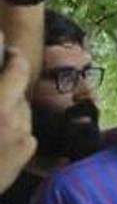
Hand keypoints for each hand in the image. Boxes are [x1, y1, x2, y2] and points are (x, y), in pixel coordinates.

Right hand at [0, 41, 35, 191]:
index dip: (15, 58)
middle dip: (8, 90)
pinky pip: (25, 130)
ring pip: (22, 112)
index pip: (17, 70)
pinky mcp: (27, 151)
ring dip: (11, 110)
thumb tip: (2, 55)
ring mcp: (22, 134)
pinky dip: (14, 129)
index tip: (11, 53)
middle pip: (18, 93)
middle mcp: (13, 117)